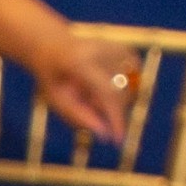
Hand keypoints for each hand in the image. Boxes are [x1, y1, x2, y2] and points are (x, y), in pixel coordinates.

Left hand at [28, 28, 142, 146]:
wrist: (51, 45)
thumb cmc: (52, 77)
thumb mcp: (56, 100)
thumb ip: (78, 117)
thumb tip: (106, 135)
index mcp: (80, 63)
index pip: (108, 93)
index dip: (116, 118)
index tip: (118, 140)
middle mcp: (101, 50)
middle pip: (122, 92)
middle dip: (111, 109)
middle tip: (90, 105)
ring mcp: (114, 46)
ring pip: (130, 86)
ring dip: (116, 98)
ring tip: (92, 92)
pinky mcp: (123, 47)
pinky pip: (133, 76)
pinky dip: (124, 86)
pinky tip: (103, 84)